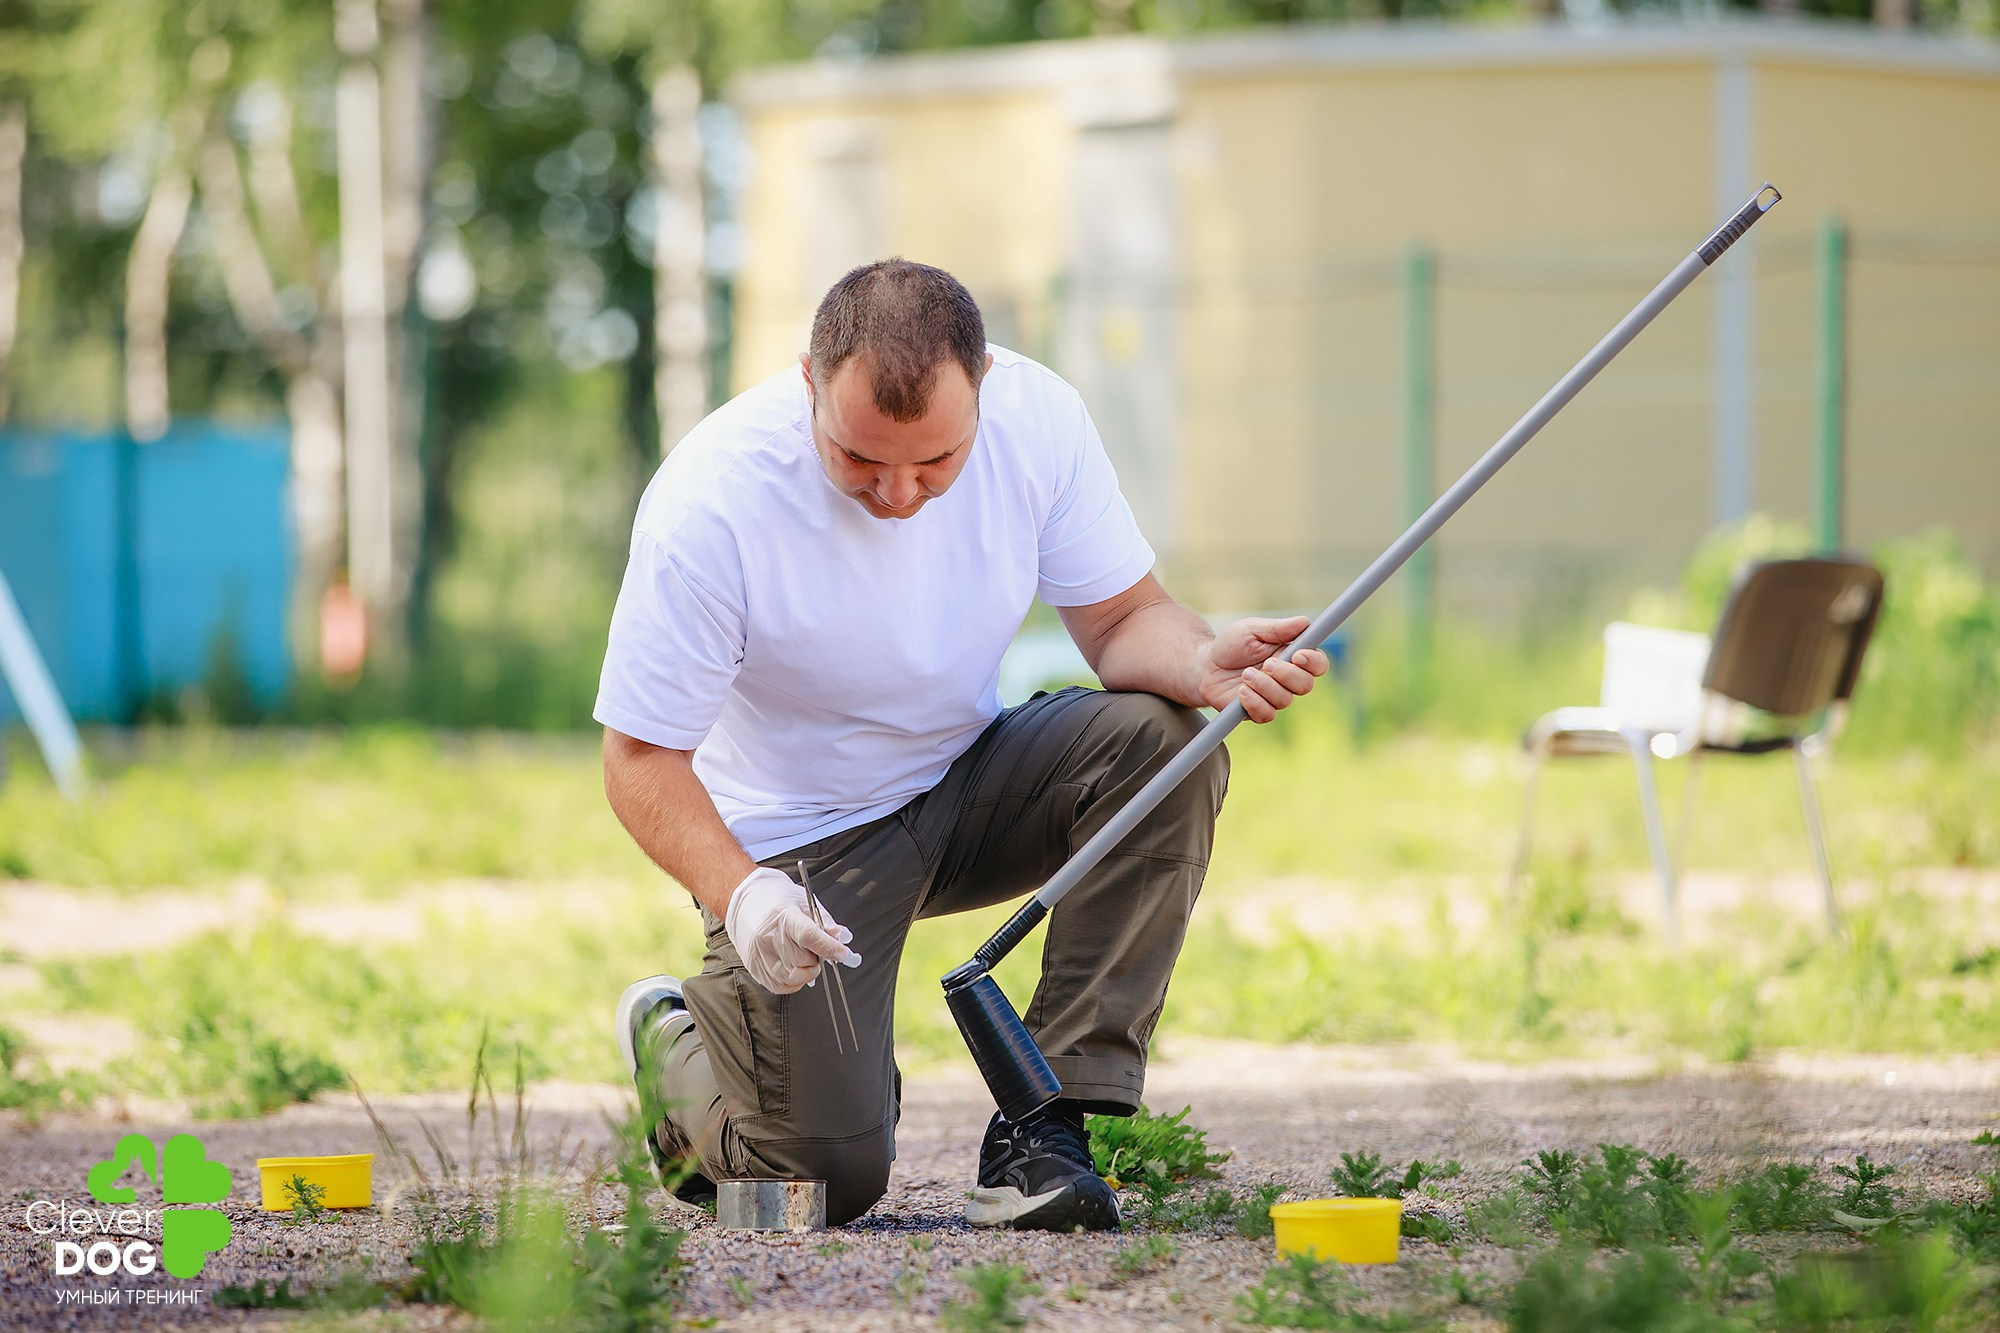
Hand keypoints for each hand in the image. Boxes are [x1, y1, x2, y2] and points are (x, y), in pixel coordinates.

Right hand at [724, 867, 861, 995]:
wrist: (744, 900)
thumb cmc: (777, 899)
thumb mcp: (804, 901)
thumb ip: (826, 921)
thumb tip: (844, 939)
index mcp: (783, 916)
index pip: (810, 937)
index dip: (831, 948)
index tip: (846, 955)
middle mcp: (767, 937)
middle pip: (803, 960)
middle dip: (818, 958)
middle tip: (817, 948)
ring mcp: (758, 954)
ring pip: (793, 977)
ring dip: (807, 971)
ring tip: (805, 956)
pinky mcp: (754, 967)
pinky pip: (780, 986)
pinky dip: (794, 982)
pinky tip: (796, 969)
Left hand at [1194, 616, 1330, 722]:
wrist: (1204, 667)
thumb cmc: (1230, 645)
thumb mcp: (1251, 629)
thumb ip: (1278, 628)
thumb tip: (1305, 622)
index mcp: (1292, 656)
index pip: (1318, 664)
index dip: (1314, 661)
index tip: (1298, 655)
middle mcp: (1287, 679)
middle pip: (1305, 685)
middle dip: (1286, 675)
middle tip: (1266, 664)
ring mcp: (1273, 697)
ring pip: (1284, 700)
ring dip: (1264, 686)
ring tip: (1245, 674)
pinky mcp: (1258, 711)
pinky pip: (1267, 714)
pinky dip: (1254, 701)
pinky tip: (1241, 691)